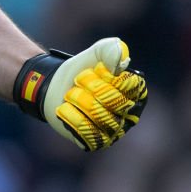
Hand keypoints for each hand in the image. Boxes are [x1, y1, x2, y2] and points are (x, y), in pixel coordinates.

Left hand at [14, 37, 146, 150]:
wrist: (54, 87)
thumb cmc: (80, 71)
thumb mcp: (94, 54)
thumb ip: (110, 49)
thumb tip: (121, 60)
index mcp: (136, 94)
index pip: (126, 85)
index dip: (105, 76)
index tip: (93, 70)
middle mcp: (130, 116)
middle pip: (110, 100)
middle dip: (88, 86)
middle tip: (78, 82)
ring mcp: (114, 132)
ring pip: (97, 114)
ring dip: (77, 98)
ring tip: (71, 95)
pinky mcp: (97, 142)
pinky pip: (84, 130)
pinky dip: (70, 115)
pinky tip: (65, 108)